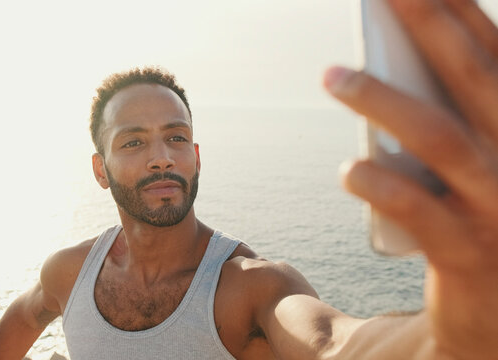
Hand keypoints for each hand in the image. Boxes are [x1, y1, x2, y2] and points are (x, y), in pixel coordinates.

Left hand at [324, 0, 497, 357]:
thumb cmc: (480, 222)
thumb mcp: (473, 167)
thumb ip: (449, 118)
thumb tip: (394, 68)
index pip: (494, 58)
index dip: (460, 14)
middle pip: (474, 80)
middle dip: (431, 29)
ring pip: (441, 139)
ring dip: (384, 101)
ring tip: (332, 74)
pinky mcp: (468, 255)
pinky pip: (420, 212)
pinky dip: (382, 185)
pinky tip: (350, 169)